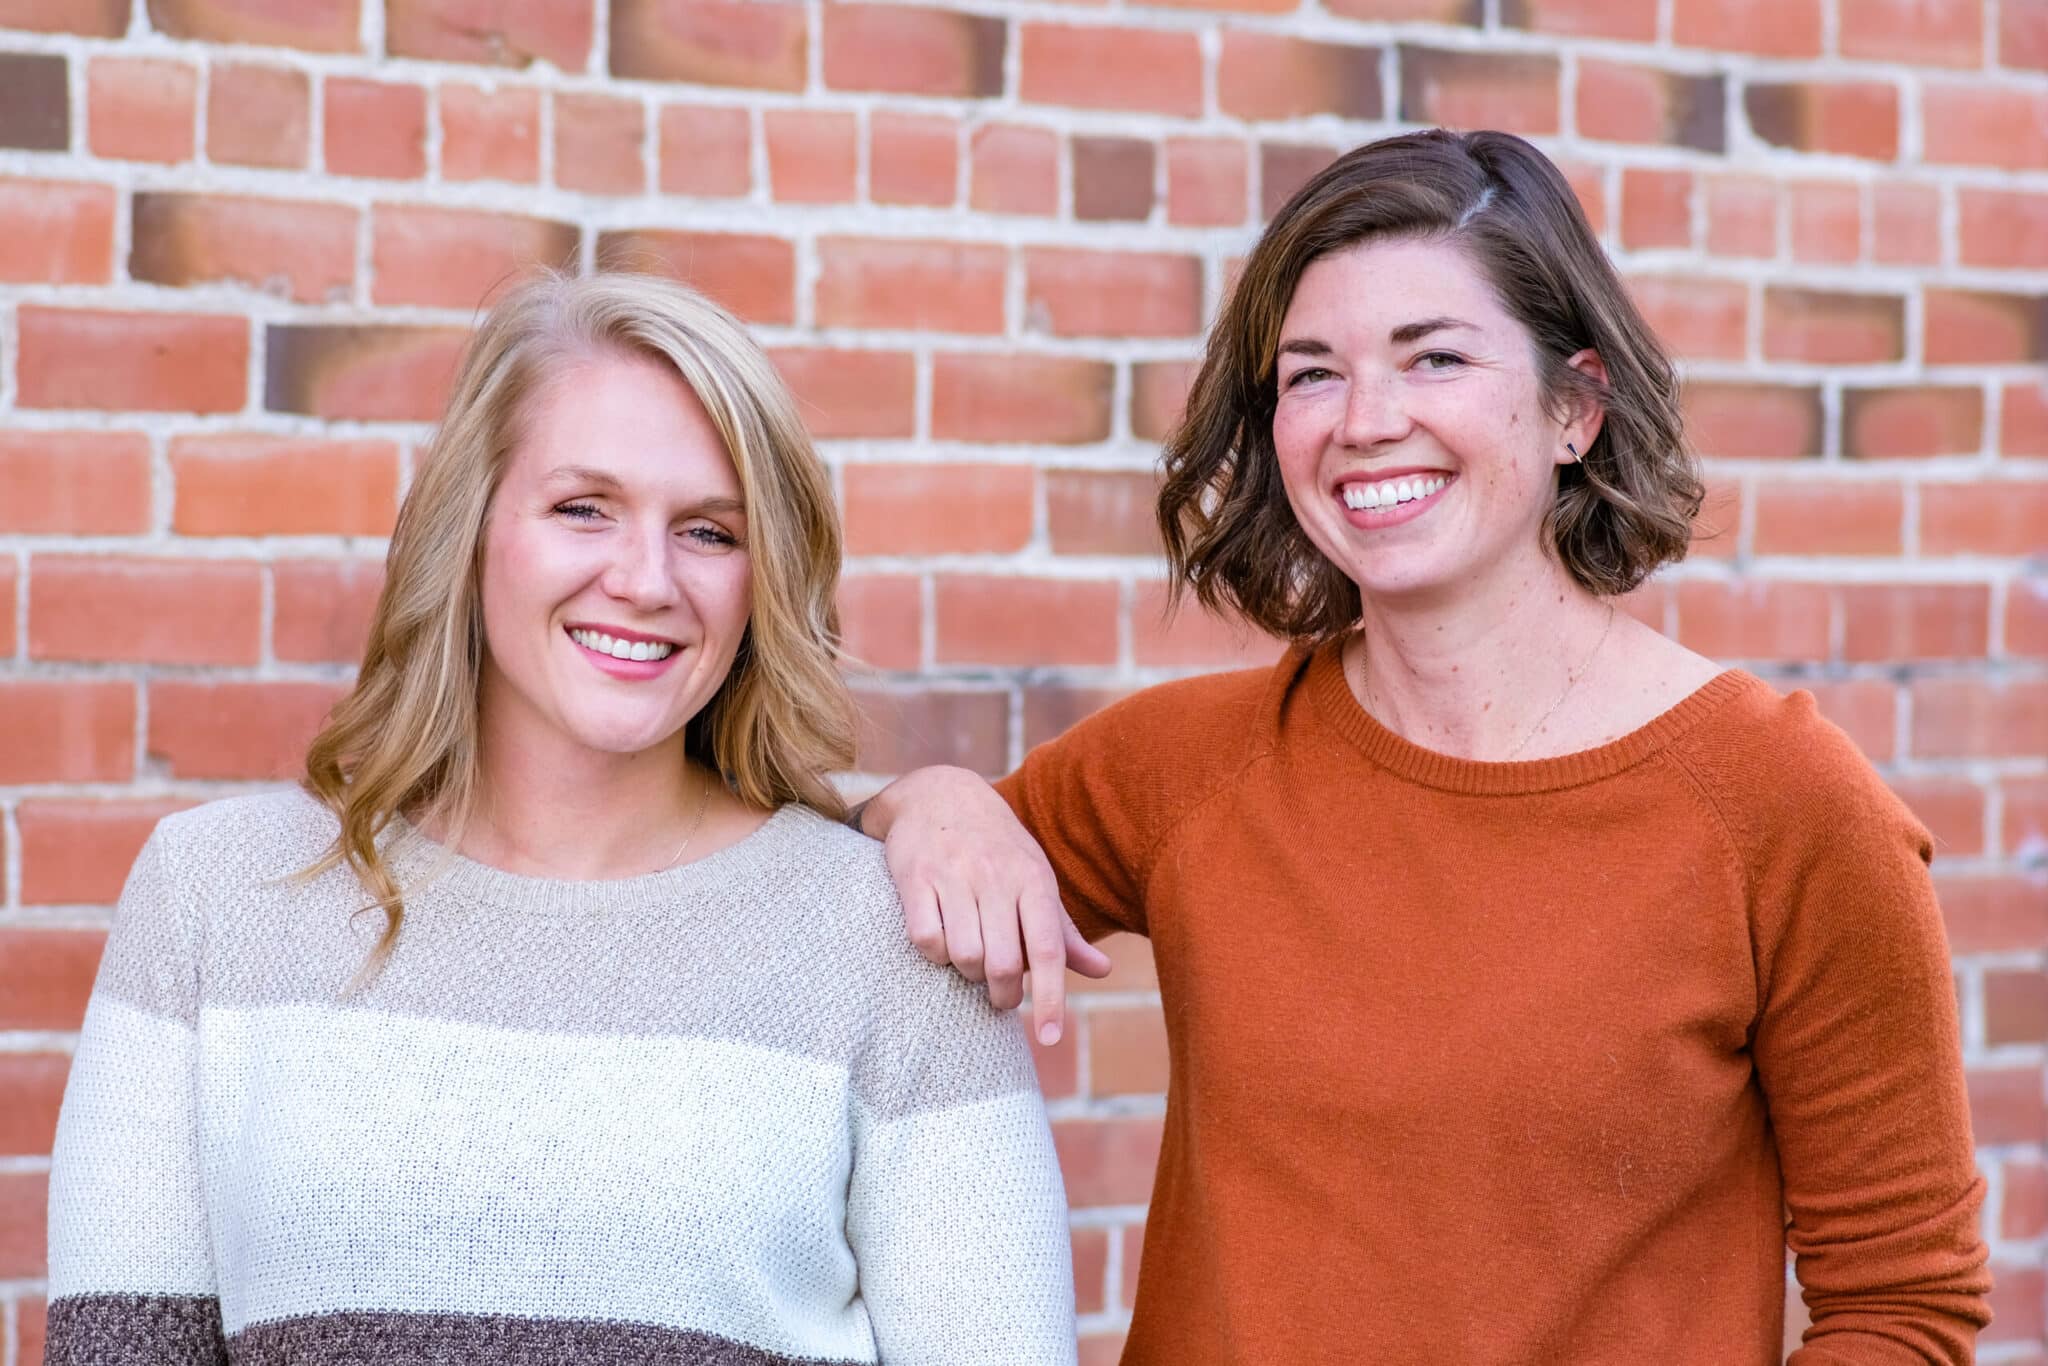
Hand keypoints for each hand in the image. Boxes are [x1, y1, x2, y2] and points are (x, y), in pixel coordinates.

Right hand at [863, 766, 1112, 1044]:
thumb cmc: (997, 848)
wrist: (939, 794)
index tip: (1048, 1039)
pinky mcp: (915, 878)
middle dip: (1002, 995)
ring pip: (964, 955)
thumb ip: (1062, 930)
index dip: (1050, 999)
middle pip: (1003, 963)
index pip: (1048, 950)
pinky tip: (941, 942)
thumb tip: (1102, 971)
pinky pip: (926, 939)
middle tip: (999, 998)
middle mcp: (996, 877)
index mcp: (1034, 880)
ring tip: (970, 962)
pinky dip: (934, 954)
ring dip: (966, 973)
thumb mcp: (1034, 878)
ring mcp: (954, 876)